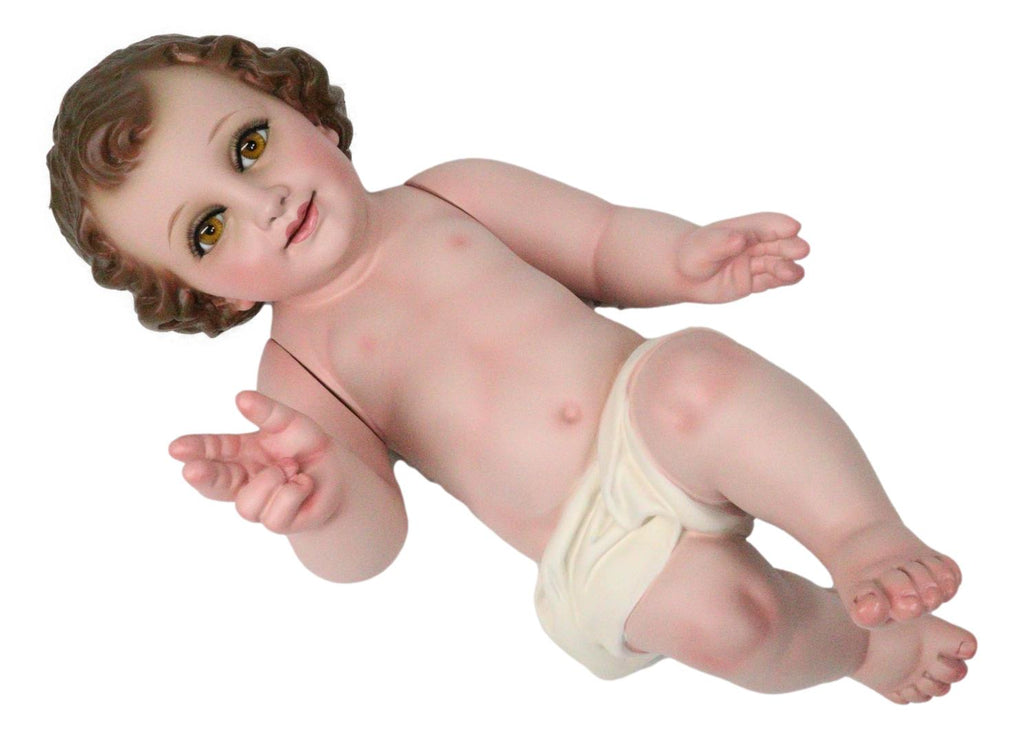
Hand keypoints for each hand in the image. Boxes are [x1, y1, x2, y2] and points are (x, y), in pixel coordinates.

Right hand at [168, 391, 344, 534]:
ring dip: (274, 480)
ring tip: (292, 469)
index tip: (176, 448)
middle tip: (191, 471)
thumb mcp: (291, 423)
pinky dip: (294, 493)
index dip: (195, 448)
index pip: (212, 449)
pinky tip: (302, 485)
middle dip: (203, 476)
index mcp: (239, 451)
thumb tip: (241, 397)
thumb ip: (268, 412)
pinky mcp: (275, 522)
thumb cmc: (306, 446)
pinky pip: (274, 515)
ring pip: (247, 504)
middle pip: (215, 482)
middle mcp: (242, 478)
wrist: (338, 475)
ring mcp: (257, 503)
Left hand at [677, 213, 808, 302]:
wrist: (683, 274)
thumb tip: (740, 239)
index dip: (780, 225)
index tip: (793, 227)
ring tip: (794, 273)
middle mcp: (754, 245)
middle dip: (790, 246)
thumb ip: (721, 243)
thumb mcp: (703, 247)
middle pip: (777, 244)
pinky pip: (771, 280)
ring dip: (788, 267)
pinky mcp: (753, 281)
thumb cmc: (693, 254)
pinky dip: (782, 280)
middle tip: (802, 250)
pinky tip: (792, 278)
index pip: (766, 224)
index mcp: (743, 228)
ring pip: (777, 263)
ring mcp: (755, 263)